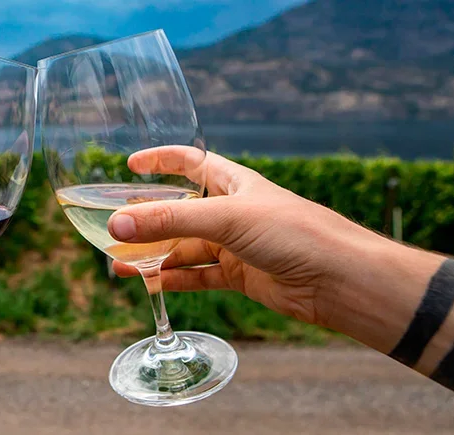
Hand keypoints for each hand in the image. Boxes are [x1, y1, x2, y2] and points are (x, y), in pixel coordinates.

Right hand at [107, 146, 395, 326]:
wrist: (339, 279)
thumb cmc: (294, 232)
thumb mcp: (226, 218)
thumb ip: (170, 221)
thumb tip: (117, 225)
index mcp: (233, 183)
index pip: (190, 162)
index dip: (162, 160)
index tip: (131, 164)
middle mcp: (232, 211)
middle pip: (180, 211)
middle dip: (148, 219)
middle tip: (114, 228)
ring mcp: (235, 245)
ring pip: (184, 247)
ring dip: (154, 255)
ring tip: (120, 264)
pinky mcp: (240, 276)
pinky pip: (198, 276)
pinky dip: (174, 279)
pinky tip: (150, 283)